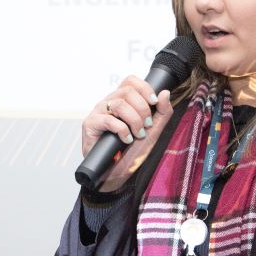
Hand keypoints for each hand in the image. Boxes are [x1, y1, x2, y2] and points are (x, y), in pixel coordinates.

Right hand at [81, 77, 175, 192]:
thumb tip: (165, 92)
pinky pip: (108, 120)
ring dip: (134, 120)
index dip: (145, 88)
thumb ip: (162, 112)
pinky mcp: (90, 124)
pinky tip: (126, 139)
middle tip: (146, 126)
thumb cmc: (132, 152)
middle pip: (127, 91)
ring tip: (138, 135)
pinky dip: (122, 130)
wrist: (116, 174)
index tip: (154, 103)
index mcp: (122, 100)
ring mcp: (98, 112)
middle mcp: (108, 103)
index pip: (131, 81)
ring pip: (119, 104)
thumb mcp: (153, 132)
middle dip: (143, 109)